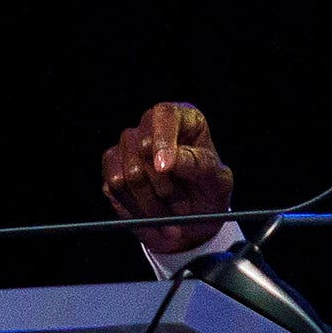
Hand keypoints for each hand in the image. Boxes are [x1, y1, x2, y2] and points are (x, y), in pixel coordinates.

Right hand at [100, 102, 236, 262]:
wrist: (193, 218)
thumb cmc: (209, 191)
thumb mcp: (219, 180)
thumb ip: (200, 164)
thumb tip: (173, 159)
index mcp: (183, 119)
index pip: (165, 114)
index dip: (163, 139)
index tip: (165, 168)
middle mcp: (151, 127)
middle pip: (143, 147)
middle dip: (164, 185)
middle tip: (182, 208)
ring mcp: (128, 147)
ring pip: (128, 173)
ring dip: (152, 202)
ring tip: (172, 215)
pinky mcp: (112, 169)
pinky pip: (115, 187)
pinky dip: (136, 208)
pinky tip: (154, 217)